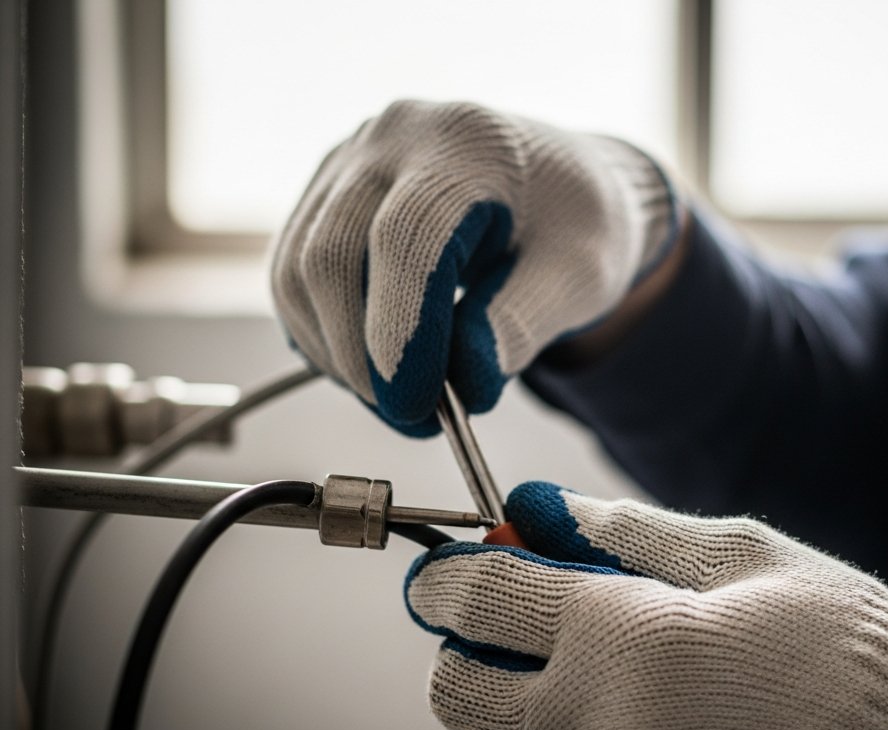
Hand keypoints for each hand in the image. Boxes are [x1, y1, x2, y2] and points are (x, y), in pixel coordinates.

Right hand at [270, 100, 680, 434]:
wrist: (563, 182)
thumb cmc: (578, 222)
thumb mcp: (580, 275)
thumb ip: (522, 325)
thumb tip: (463, 386)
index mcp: (467, 143)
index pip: (405, 241)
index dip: (402, 335)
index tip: (418, 408)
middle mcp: (392, 137)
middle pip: (332, 258)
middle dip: (362, 360)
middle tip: (414, 420)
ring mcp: (348, 162)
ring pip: (298, 273)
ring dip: (336, 356)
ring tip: (400, 400)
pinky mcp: (325, 194)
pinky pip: (293, 275)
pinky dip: (322, 336)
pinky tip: (370, 368)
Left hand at [406, 482, 887, 729]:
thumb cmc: (839, 650)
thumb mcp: (742, 557)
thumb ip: (625, 532)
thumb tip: (540, 510)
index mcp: (612, 632)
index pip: (473, 598)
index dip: (451, 580)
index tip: (455, 577)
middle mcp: (586, 724)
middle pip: (454, 692)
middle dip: (471, 656)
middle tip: (532, 639)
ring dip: (545, 716)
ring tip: (641, 698)